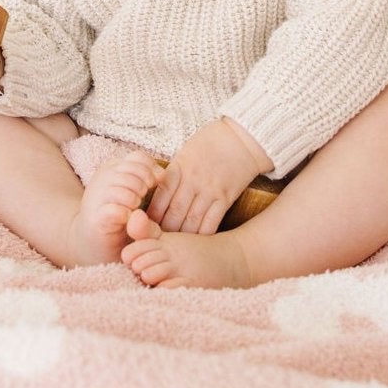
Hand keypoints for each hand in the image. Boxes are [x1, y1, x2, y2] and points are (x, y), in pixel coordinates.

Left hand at [146, 118, 269, 234]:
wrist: (241, 138)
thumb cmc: (210, 143)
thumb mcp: (184, 154)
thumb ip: (172, 174)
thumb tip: (157, 194)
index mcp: (178, 169)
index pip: (160, 198)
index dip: (152, 216)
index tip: (146, 228)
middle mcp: (192, 181)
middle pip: (174, 213)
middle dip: (165, 231)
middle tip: (158, 244)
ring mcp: (210, 190)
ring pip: (192, 221)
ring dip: (182, 236)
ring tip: (175, 249)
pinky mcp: (225, 197)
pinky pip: (213, 221)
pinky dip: (204, 234)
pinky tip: (198, 244)